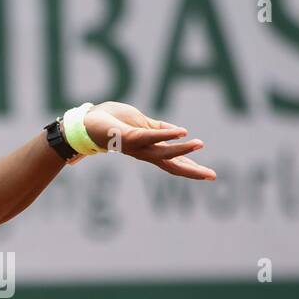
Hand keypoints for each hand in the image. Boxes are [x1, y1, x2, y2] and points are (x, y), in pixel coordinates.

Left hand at [83, 101, 215, 179]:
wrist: (85, 122)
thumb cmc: (110, 122)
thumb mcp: (140, 123)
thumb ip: (158, 128)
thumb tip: (179, 131)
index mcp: (148, 149)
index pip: (173, 161)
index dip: (191, 167)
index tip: (210, 175)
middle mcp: (143, 152)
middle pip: (171, 164)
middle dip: (192, 171)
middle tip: (212, 176)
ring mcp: (136, 145)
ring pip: (163, 151)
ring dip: (183, 149)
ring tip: (200, 144)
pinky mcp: (128, 136)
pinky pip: (150, 135)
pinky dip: (166, 134)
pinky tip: (182, 132)